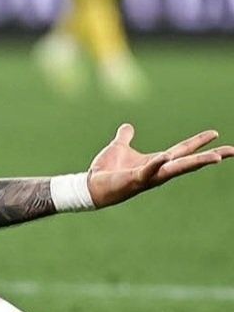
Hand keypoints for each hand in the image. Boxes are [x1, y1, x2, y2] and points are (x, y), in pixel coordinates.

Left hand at [86, 123, 233, 207]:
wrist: (92, 184)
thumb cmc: (107, 169)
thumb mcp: (119, 147)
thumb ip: (125, 137)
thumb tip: (128, 126)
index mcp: (158, 161)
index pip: (183, 150)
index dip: (199, 141)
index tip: (217, 134)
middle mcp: (158, 170)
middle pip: (189, 161)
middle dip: (211, 156)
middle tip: (232, 151)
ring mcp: (149, 176)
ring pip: (177, 169)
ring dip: (195, 163)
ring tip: (215, 157)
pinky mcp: (136, 180)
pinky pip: (148, 171)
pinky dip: (155, 164)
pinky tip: (164, 157)